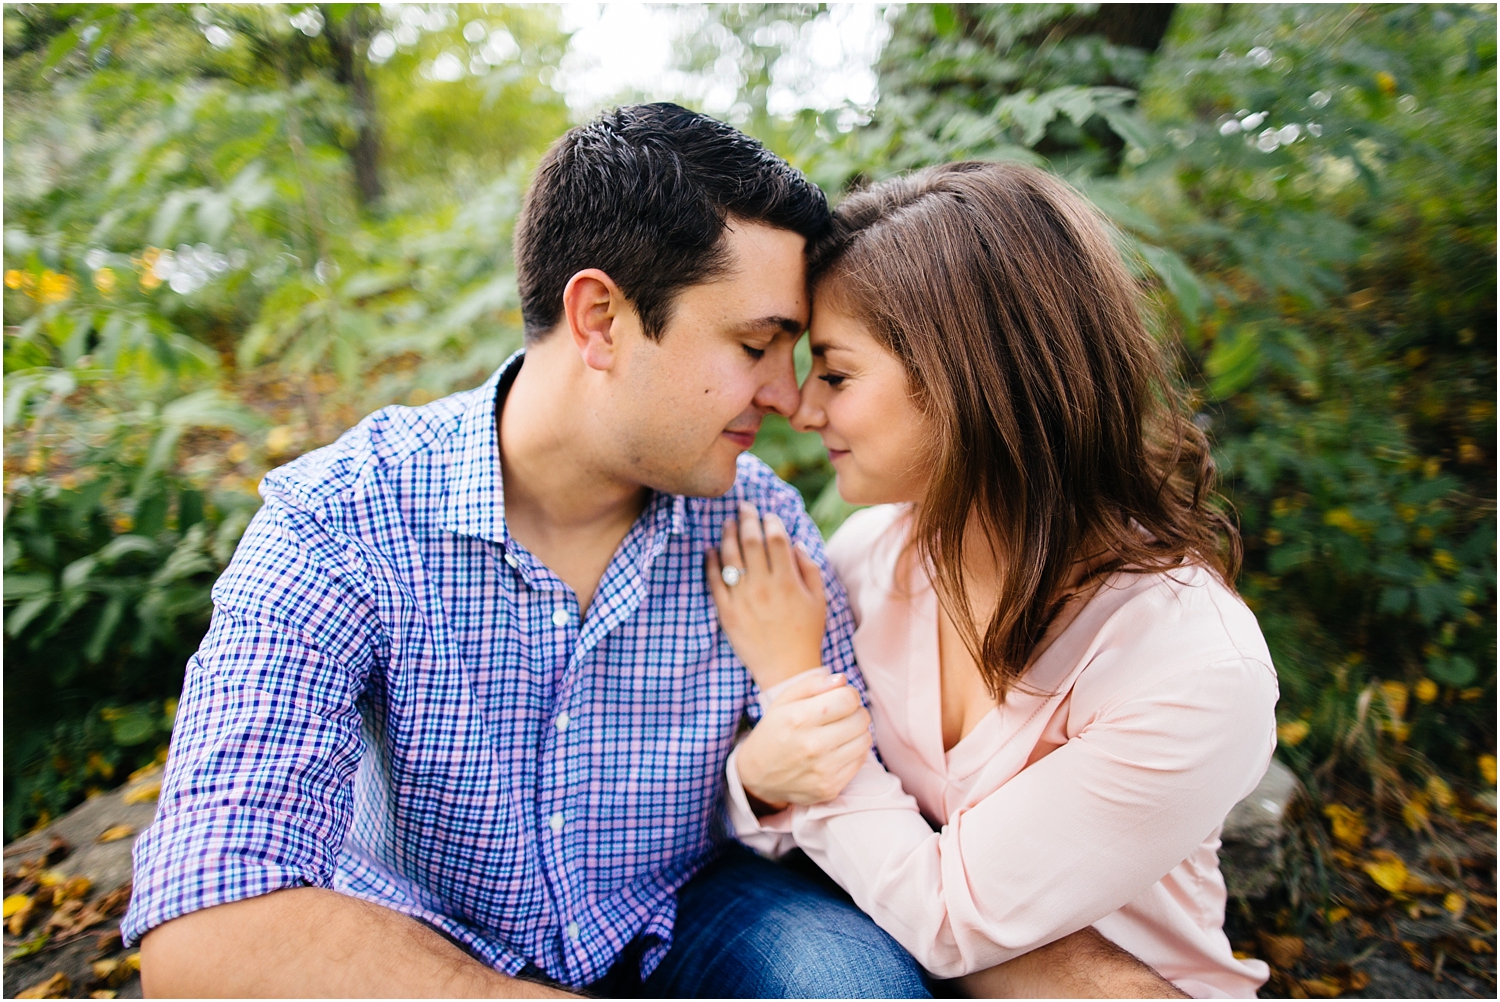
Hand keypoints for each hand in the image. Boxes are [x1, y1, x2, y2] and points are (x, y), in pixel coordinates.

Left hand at [706, 502, 827, 688]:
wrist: (786, 670)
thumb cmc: (807, 633)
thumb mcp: (819, 600)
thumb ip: (809, 568)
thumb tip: (795, 543)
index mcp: (787, 581)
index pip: (776, 539)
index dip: (772, 522)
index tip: (769, 515)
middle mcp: (763, 586)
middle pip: (751, 541)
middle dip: (747, 519)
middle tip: (744, 506)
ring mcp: (742, 599)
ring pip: (730, 557)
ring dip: (728, 535)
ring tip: (728, 524)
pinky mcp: (726, 612)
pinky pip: (715, 582)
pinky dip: (711, 563)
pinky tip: (711, 551)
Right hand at [736, 670, 872, 810]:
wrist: (758, 776)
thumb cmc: (775, 731)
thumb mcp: (784, 701)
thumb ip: (813, 684)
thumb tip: (843, 680)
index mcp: (800, 719)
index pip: (849, 699)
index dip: (849, 694)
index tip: (840, 699)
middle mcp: (813, 746)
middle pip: (861, 719)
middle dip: (855, 712)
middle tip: (842, 715)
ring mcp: (823, 770)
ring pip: (865, 740)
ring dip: (857, 732)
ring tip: (840, 732)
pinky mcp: (830, 788)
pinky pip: (860, 761)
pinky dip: (853, 752)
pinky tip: (837, 750)